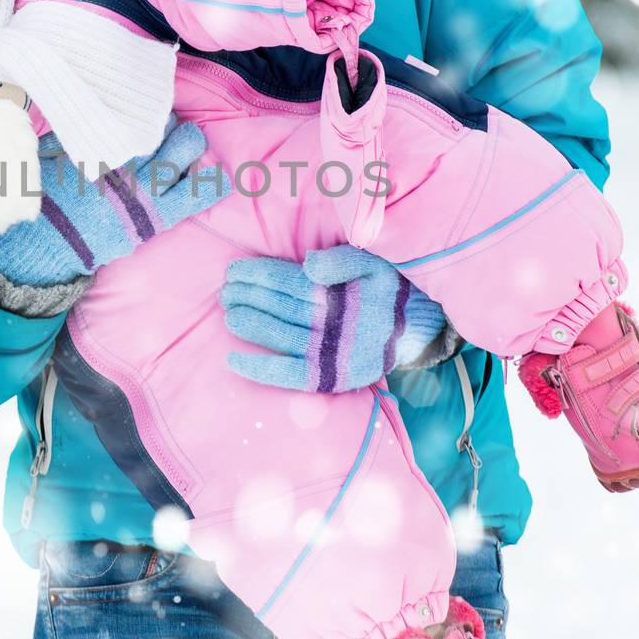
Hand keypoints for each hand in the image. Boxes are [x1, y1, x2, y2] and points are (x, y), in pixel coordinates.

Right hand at [0, 117, 229, 286]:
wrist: (45, 247)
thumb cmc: (47, 199)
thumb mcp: (51, 155)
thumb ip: (74, 133)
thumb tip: (90, 111)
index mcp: (101, 147)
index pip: (136, 121)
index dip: (146, 116)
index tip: (147, 116)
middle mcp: (125, 164)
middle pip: (161, 131)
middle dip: (169, 125)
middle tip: (170, 127)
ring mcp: (142, 191)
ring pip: (180, 156)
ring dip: (189, 144)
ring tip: (191, 141)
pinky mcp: (153, 219)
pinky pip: (190, 198)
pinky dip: (208, 186)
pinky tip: (222, 177)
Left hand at [222, 245, 449, 391]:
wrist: (413, 331)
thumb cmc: (384, 291)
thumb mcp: (373, 265)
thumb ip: (343, 260)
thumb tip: (308, 263)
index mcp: (345, 295)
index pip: (293, 282)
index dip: (261, 275)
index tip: (235, 270)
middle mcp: (338, 326)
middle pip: (283, 308)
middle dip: (250, 297)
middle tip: (225, 291)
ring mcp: (333, 354)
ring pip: (282, 336)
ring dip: (250, 325)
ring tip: (227, 313)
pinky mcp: (330, 378)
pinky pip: (289, 375)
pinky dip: (261, 368)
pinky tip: (232, 360)